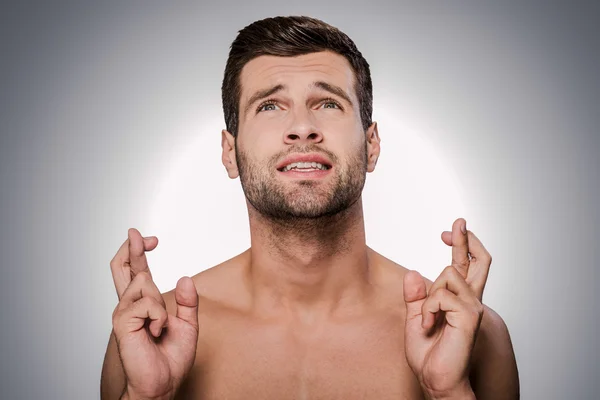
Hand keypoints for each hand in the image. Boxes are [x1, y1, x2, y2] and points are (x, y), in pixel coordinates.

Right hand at [110, 228, 198, 399]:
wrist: (162, 383)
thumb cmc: (170, 358)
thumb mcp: (188, 324)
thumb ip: (187, 302)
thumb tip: (184, 278)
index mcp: (143, 304)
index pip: (136, 271)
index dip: (139, 252)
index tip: (151, 239)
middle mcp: (129, 305)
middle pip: (120, 267)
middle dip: (130, 247)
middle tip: (136, 233)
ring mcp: (123, 312)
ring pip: (142, 282)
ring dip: (159, 302)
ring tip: (160, 327)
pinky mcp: (122, 322)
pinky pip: (146, 302)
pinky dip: (158, 316)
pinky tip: (156, 331)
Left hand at [403, 218, 490, 398]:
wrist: (436, 379)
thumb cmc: (429, 354)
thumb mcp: (415, 318)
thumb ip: (416, 297)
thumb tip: (414, 272)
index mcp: (459, 301)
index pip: (467, 267)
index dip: (462, 245)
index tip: (451, 230)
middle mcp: (471, 301)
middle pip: (478, 261)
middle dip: (467, 238)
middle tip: (459, 220)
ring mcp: (473, 307)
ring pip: (448, 274)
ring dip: (429, 297)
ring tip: (427, 320)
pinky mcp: (469, 315)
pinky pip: (441, 295)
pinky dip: (428, 309)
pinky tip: (428, 325)